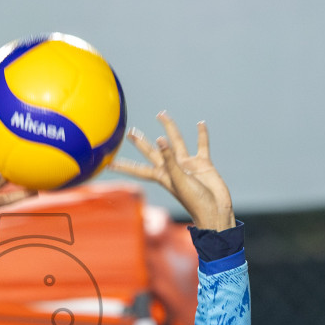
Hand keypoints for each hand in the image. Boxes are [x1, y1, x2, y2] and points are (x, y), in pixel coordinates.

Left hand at [113, 113, 233, 230]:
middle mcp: (172, 168)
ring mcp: (187, 165)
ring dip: (170, 128)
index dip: (124, 166)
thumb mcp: (178, 180)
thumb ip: (169, 160)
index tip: (109, 164)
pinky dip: (202, 135)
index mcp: (162, 176)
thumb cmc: (194, 200)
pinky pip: (202, 145)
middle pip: (153, 152)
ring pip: (176, 142)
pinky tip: (200, 124)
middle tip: (130, 132)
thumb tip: (159, 139)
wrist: (215, 210)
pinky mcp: (203, 163)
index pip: (138, 169)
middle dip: (141, 143)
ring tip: (161, 114)